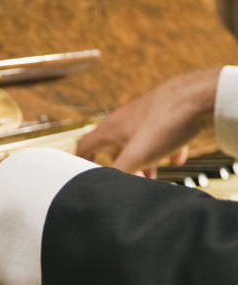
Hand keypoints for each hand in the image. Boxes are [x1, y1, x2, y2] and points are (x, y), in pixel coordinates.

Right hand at [77, 68, 219, 177]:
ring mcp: (145, 116)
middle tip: (126, 182)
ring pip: (137, 143)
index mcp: (111, 128)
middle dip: (119, 167)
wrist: (203, 95)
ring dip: (141, 161)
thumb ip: (116, 173)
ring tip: (151, 177)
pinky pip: (159, 136)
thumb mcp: (137, 156)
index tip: (83, 175)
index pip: (85, 146)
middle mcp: (125, 120)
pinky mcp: (165, 115)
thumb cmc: (166, 123)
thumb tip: (101, 189)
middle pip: (113, 148)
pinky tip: (177, 158)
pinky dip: (164, 150)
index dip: (81, 162)